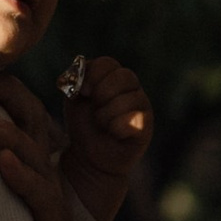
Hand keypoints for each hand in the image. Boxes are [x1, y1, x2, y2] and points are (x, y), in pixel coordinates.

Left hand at [0, 71, 78, 220]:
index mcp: (7, 165)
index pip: (12, 111)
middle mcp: (32, 181)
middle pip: (31, 125)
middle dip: (7, 103)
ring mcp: (47, 210)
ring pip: (38, 160)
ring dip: (12, 139)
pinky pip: (47, 203)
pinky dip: (27, 180)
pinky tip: (6, 165)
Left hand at [62, 55, 151, 220]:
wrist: (90, 157)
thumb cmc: (84, 125)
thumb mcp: (74, 98)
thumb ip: (75, 80)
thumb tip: (77, 73)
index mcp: (113, 77)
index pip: (108, 63)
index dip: (93, 75)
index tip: (82, 91)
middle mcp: (132, 89)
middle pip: (125, 76)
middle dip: (102, 92)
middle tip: (94, 107)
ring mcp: (142, 108)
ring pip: (129, 99)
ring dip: (106, 114)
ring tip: (101, 124)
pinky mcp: (145, 128)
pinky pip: (135, 120)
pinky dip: (117, 127)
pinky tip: (112, 133)